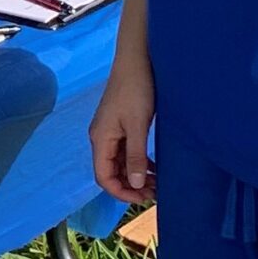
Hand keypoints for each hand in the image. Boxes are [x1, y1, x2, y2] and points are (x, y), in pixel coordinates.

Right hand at [87, 40, 156, 204]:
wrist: (135, 60)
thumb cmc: (136, 91)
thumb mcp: (137, 125)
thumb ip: (135, 156)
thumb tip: (135, 184)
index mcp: (101, 139)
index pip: (104, 177)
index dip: (122, 192)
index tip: (144, 198)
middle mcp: (101, 137)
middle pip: (110, 172)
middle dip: (130, 186)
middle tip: (155, 193)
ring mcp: (110, 131)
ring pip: (119, 163)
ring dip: (135, 175)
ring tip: (157, 183)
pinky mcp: (119, 125)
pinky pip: (125, 152)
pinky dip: (138, 163)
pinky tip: (153, 167)